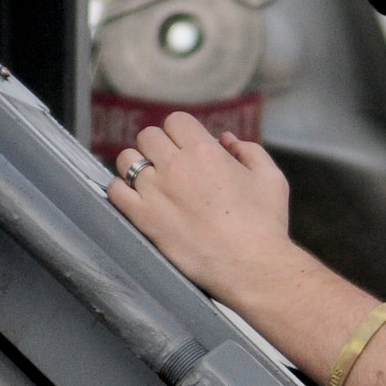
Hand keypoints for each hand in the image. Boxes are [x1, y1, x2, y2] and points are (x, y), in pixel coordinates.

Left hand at [109, 111, 293, 303]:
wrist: (250, 265)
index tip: (185, 146)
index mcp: (204, 150)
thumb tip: (226, 139)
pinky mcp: (143, 218)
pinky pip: (115, 191)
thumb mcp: (270, 177)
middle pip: (148, 136)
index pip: (175, 120)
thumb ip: (248, 151)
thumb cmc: (264, 224)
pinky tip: (135, 199)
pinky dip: (121, 191)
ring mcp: (155, 191)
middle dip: (158, 146)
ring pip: (127, 160)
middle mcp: (175, 165)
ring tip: (149, 181)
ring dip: (136, 165)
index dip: (180, 132)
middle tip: (168, 165)